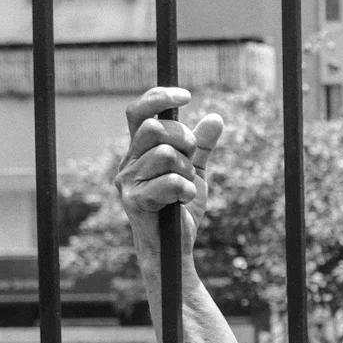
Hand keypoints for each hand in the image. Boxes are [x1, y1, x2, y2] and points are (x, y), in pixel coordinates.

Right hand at [116, 87, 222, 249]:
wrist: (176, 248)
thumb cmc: (181, 208)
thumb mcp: (195, 172)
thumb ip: (202, 146)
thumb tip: (215, 117)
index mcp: (139, 151)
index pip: (138, 112)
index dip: (158, 97)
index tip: (187, 95)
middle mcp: (128, 162)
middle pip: (154, 128)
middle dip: (184, 139)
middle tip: (191, 160)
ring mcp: (128, 182)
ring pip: (165, 154)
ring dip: (186, 170)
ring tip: (186, 187)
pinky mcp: (135, 201)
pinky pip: (170, 181)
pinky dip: (187, 189)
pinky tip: (185, 200)